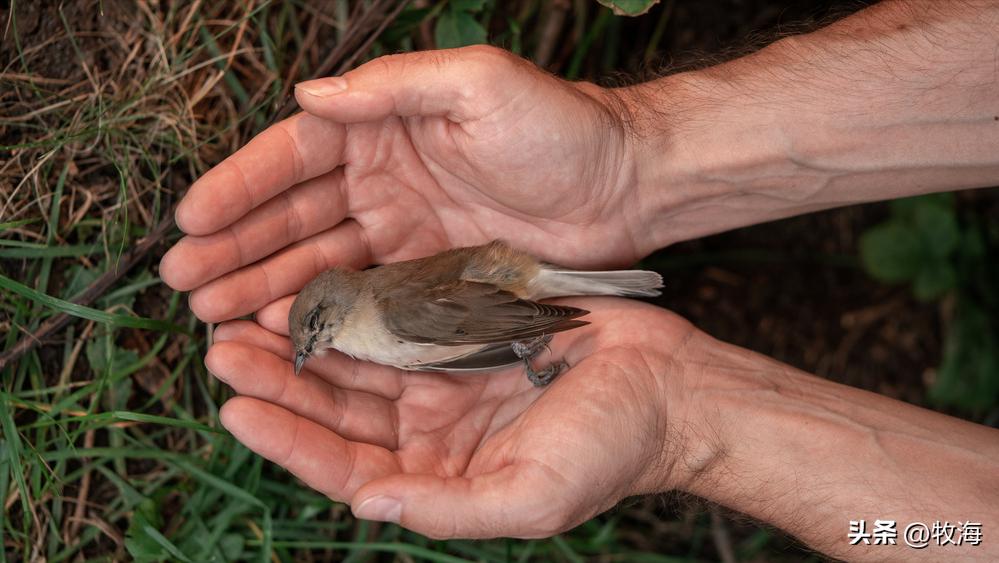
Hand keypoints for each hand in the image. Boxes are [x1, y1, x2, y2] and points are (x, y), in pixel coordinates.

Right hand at [160, 45, 646, 322]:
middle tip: (184, 283)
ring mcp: (403, 232)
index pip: (295, 157)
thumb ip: (392, 88)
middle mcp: (383, 179)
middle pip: (293, 216)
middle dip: (236, 248)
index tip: (191, 220)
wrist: (626, 185)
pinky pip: (363, 298)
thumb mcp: (476, 85)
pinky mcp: (428, 278)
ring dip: (264, 286)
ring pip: (319, 262)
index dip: (240, 188)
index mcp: (385, 126)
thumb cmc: (557, 126)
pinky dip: (320, 314)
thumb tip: (309, 96)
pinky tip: (279, 330)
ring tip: (211, 314)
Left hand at [206, 297, 693, 537]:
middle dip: (279, 381)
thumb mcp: (530, 495)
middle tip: (223, 348)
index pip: (344, 465)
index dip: (288, 440)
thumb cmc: (610, 449)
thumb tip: (364, 501)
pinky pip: (396, 316)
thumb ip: (444, 506)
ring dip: (307, 338)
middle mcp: (430, 429)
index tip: (237, 407)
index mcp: (438, 476)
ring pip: (357, 359)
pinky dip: (356, 304)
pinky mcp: (462, 328)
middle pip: (336, 409)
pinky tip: (321, 283)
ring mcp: (443, 376)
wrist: (669, 385)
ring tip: (250, 312)